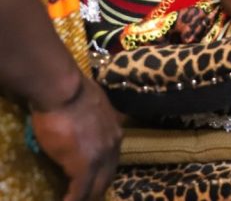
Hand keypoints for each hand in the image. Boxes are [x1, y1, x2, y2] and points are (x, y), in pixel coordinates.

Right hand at [30, 78, 121, 200]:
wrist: (64, 90)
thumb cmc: (73, 92)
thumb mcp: (95, 105)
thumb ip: (96, 119)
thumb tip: (88, 121)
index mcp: (115, 131)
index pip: (112, 159)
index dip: (102, 172)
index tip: (93, 180)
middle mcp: (113, 145)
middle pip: (108, 176)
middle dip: (98, 188)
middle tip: (88, 196)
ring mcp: (100, 156)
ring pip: (97, 186)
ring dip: (88, 195)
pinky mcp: (84, 166)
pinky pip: (80, 191)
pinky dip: (73, 200)